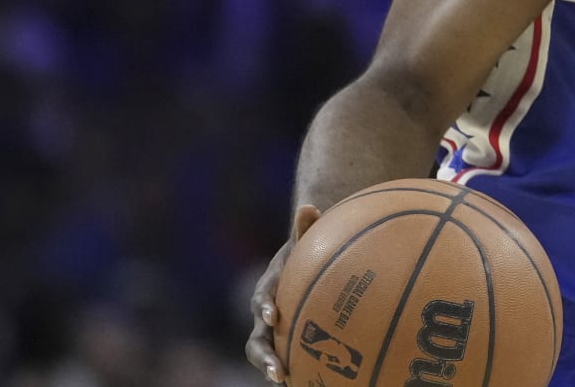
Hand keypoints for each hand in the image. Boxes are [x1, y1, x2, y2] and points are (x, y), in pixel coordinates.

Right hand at [245, 205, 322, 382]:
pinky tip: (318, 382)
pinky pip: (289, 358)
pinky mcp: (286, 341)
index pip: (261, 298)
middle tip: (277, 372)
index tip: (272, 316)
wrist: (300, 263)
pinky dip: (297, 371)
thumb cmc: (305, 250)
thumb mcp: (305, 238)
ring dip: (274, 370)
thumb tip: (310, 206)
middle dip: (264, 357)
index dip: (263, 307)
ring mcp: (273, 332)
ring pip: (267, 355)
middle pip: (256, 340)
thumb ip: (306, 227)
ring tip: (287, 385)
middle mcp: (265, 314)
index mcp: (269, 288)